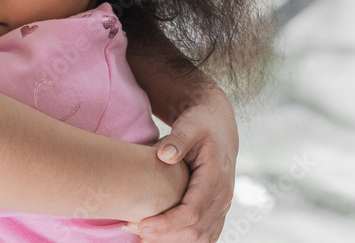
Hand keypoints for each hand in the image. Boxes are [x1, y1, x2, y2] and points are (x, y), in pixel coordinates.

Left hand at [126, 87, 237, 241]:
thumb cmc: (201, 123)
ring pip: (200, 238)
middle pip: (195, 231)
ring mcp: (222, 206)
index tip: (141, 225)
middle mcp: (223, 196)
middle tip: (131, 228)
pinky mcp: (216, 211)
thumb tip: (165, 156)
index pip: (192, 212)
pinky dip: (182, 240)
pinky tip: (158, 237)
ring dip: (171, 241)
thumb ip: (179, 139)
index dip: (166, 224)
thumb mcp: (190, 124)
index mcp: (217, 177)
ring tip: (141, 236)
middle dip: (163, 236)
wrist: (218, 125)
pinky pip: (203, 235)